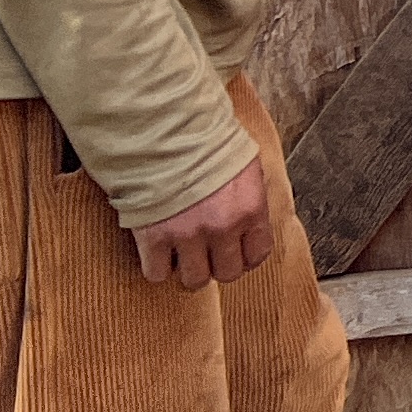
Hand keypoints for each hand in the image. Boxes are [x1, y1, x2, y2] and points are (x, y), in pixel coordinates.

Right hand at [131, 156, 274, 290]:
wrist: (166, 130)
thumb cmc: (208, 142)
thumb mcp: (245, 166)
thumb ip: (250, 199)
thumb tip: (250, 223)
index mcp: (250, 208)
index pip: (257, 254)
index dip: (246, 256)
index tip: (236, 252)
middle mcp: (222, 226)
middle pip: (226, 274)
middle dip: (218, 265)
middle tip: (208, 253)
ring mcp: (187, 234)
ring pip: (194, 280)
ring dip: (189, 270)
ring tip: (184, 253)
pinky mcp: (153, 237)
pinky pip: (157, 273)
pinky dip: (158, 266)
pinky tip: (159, 250)